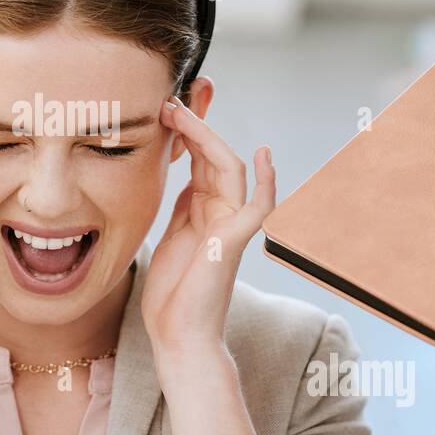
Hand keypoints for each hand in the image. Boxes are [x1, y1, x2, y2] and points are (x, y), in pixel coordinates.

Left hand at [141, 93, 276, 362]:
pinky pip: (259, 207)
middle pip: (214, 156)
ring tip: (182, 112)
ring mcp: (230, 225)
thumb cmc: (171, 294)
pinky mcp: (234, 241)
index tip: (166, 106)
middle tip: (169, 100)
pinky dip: (268, 181)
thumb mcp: (167, 235)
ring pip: (230, 169)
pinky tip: (265, 154)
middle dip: (195, 124)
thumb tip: (177, 172)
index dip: (188, 130)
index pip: (200, 158)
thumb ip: (178, 206)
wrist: (177, 335)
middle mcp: (220, 212)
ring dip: (207, 138)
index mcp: (202, 210)